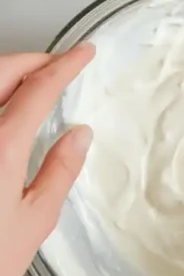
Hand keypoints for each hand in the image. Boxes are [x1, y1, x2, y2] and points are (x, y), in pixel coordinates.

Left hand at [0, 45, 94, 275]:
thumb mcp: (34, 222)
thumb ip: (60, 170)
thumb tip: (78, 135)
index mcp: (0, 146)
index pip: (38, 88)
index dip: (65, 65)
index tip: (83, 54)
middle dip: (30, 60)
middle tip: (56, 65)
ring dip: (4, 78)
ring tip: (27, 88)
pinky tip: (0, 118)